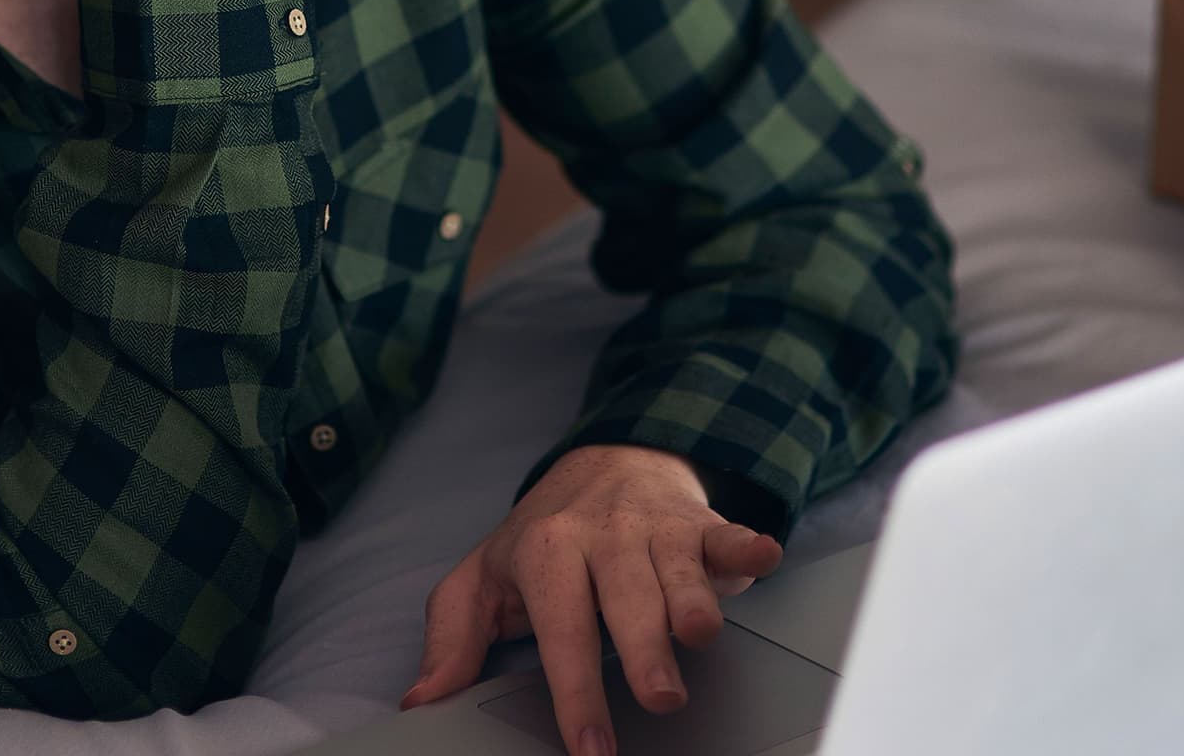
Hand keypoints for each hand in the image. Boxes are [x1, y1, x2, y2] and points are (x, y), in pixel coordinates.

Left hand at [399, 444, 783, 755]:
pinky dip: (743, 542)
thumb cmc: (546, 534)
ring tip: (699, 634)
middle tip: (658, 696)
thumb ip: (452, 639)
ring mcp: (653, 525)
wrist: (609, 457)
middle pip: (625, 595)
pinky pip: (723, 530)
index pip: (560, 625)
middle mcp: (602, 535)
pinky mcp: (697, 520)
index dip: (574, 688)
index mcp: (546, 550)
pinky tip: (762, 553)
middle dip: (642, 646)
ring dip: (692, 598)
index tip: (589, 747)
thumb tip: (420, 699)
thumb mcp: (486, 578)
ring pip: (676, 565)